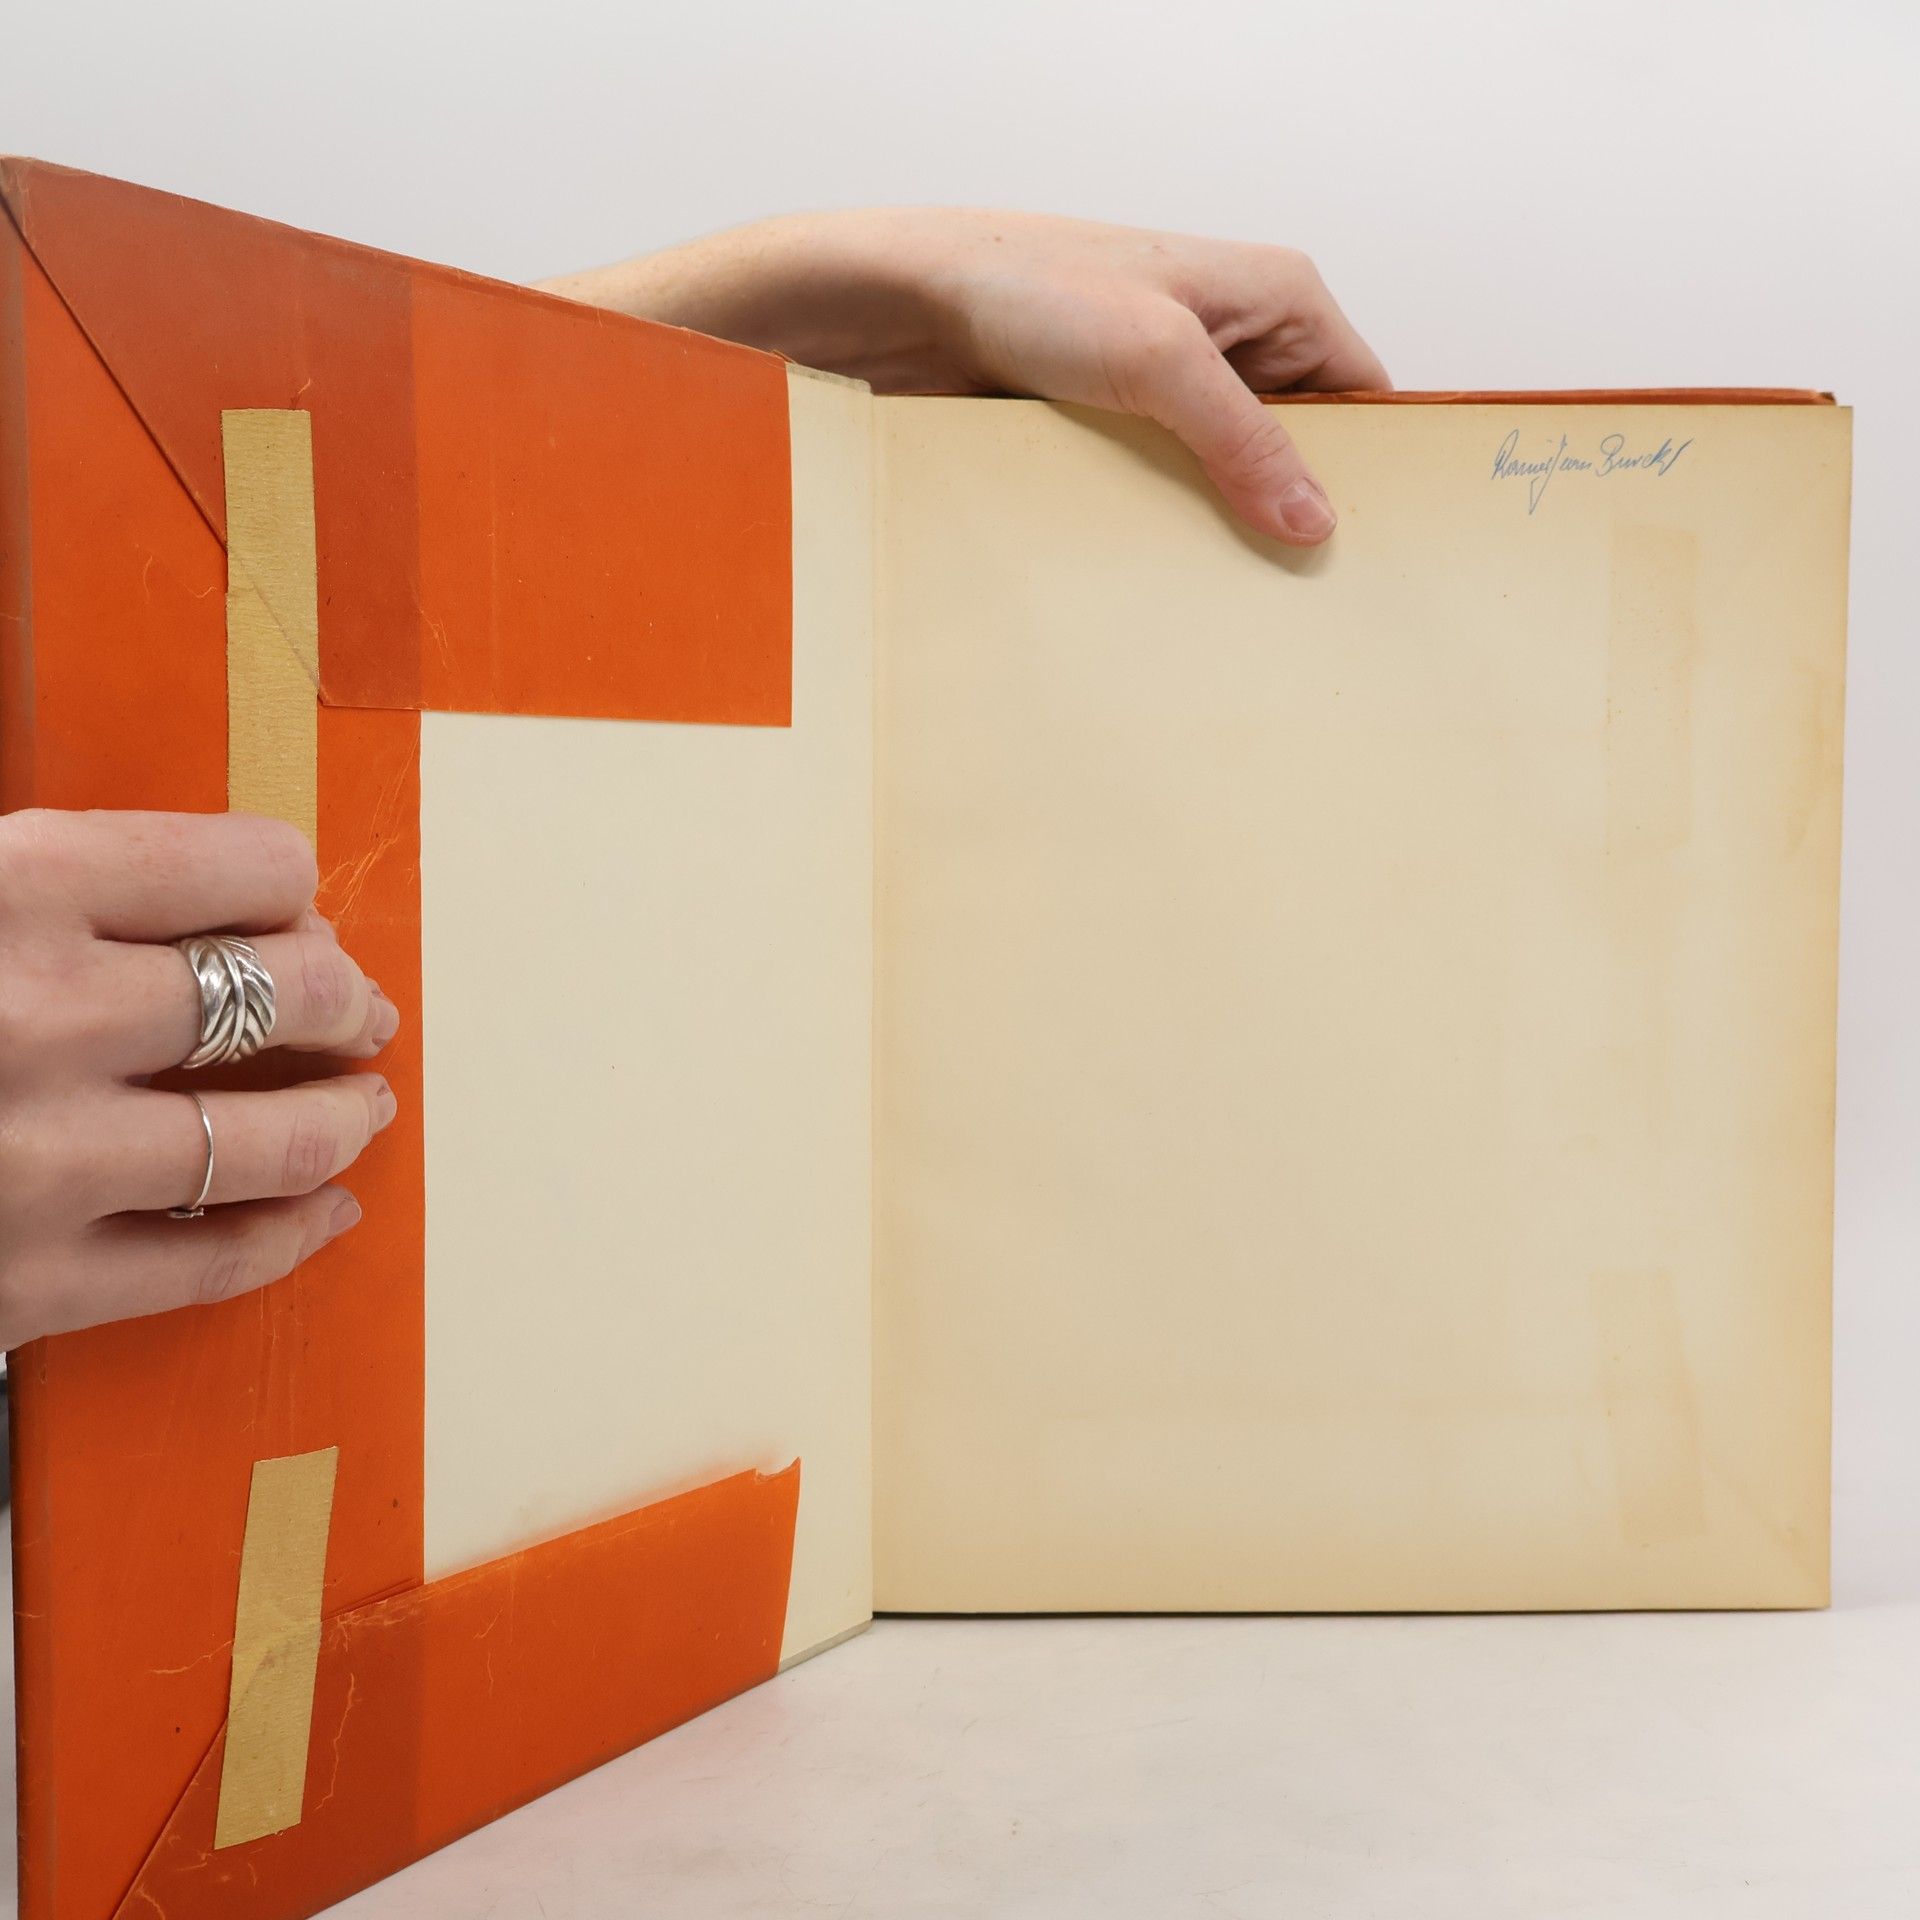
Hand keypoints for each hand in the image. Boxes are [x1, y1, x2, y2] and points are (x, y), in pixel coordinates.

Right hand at [0, 809, 398, 1348]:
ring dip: (346, 1118)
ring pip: (279, 1136)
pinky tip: (325, 1213)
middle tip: (360, 1012)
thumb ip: (55, 890)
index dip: (289, 891)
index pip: (243, 867)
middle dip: (344, 1000)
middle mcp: (40, 1017)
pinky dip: (291, 1238)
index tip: (293, 914)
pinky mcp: (23, 1281)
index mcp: (14, 891)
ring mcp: (38, 1160)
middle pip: (287, 992)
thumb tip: (232, 909)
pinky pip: (211, 1261)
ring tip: (366, 1106)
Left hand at [542, 209, 1389, 544]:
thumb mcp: (1159, 361)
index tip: (1374, 548)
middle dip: (1294, 512)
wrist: (903, 304)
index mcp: (1273, 296)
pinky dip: (1165, 529)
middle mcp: (1230, 339)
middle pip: (1298, 445)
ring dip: (1222, 530)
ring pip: (1225, 476)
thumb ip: (1245, 441)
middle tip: (1303, 595)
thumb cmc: (1028, 287)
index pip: (1361, 394)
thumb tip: (1313, 520)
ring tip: (1238, 603)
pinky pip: (1162, 489)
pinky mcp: (1113, 426)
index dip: (1373, 469)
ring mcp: (1168, 388)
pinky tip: (1166, 582)